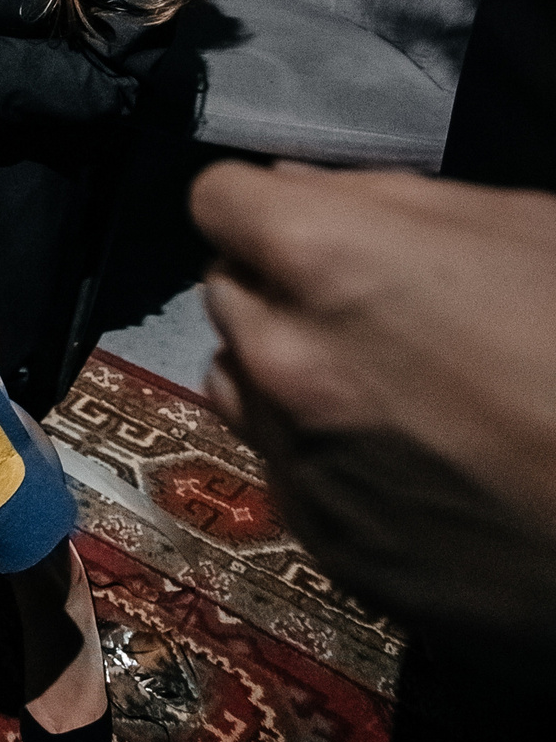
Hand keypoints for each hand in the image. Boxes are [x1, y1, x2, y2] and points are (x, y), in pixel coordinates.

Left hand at [194, 159, 555, 639]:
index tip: (309, 224)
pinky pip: (286, 471)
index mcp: (326, 261)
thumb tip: (297, 192)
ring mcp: (301, 461)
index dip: (265, 207)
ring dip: (283, 369)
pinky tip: (408, 462)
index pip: (219, 201)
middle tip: (370, 306)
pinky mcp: (330, 549)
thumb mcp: (523, 229)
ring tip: (385, 386)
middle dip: (280, 286)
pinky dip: (322, 454)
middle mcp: (284, 359)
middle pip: (226, 292)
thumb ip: (390, 202)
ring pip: (238, 383)